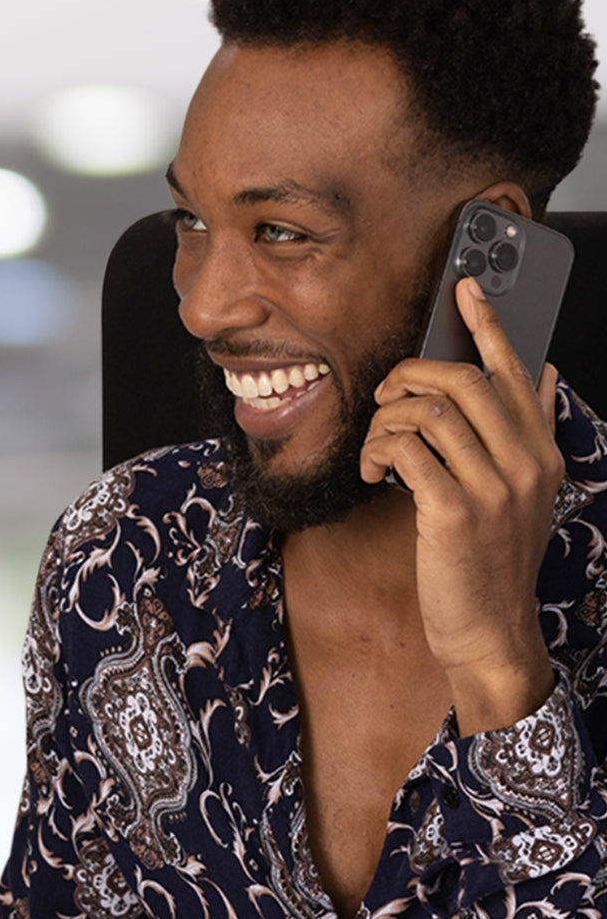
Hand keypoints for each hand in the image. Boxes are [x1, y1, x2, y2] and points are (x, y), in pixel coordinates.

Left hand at [359, 277, 563, 734]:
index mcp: (542, 452)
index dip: (487, 324)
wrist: (490, 630)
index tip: (464, 287)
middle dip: (411, 374)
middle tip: (386, 393)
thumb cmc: (492, 561)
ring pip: (428, 411)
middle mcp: (525, 463)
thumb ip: (530, 432)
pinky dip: (379, 451)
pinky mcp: (454, 512)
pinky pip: (406, 450)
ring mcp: (493, 488)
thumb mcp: (525, 494)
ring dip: (387, 419)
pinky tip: (375, 472)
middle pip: (464, 379)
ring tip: (377, 449)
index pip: (514, 371)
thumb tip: (542, 373)